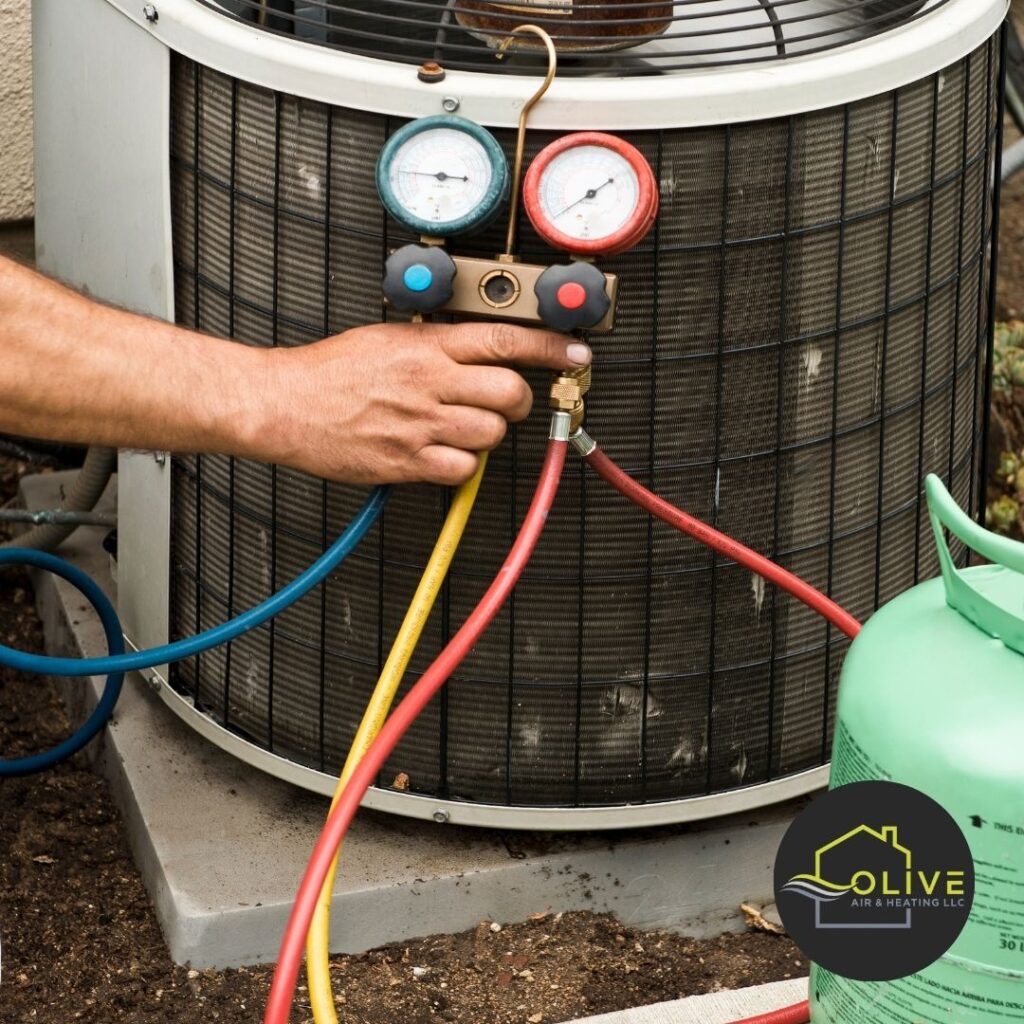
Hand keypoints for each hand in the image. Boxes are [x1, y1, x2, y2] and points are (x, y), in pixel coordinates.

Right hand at [251, 321, 591, 484]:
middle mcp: (430, 382)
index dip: (550, 347)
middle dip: (520, 400)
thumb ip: (436, 344)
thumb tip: (477, 350)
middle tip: (508, 402)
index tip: (574, 354)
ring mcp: (420, 424)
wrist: (284, 404)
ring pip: (491, 433)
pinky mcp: (407, 461)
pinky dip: (462, 465)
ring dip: (487, 433)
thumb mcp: (387, 337)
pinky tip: (443, 454)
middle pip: (511, 393)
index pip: (505, 339)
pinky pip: (463, 469)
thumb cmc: (329, 372)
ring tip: (462, 428)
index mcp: (427, 346)